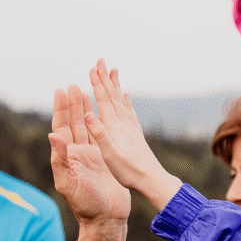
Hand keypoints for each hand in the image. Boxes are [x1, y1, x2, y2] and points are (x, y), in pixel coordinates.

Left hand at [50, 85, 129, 240]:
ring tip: (86, 92)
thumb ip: (60, 160)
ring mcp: (92, 157)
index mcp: (67, 158)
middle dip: (73, 104)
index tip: (60, 91)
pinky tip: (102, 114)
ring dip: (85, 111)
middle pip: (73, 124)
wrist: (106, 219)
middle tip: (74, 85)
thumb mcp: (69, 183)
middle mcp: (78, 154)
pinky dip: (100, 124)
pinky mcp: (106, 161)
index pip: (61, 128)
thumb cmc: (85, 205)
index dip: (60, 109)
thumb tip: (52, 135)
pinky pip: (101, 137)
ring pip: (87, 128)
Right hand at [84, 60, 182, 211]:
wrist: (152, 179)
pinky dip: (126, 101)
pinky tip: (127, 96)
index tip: (93, 67)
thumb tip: (88, 113)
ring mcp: (131, 128)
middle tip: (101, 60)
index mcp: (115, 127)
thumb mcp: (109, 155)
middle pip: (113, 95)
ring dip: (116, 85)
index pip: (104, 100)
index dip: (98, 83)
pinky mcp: (136, 134)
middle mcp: (124, 123)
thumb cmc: (129, 171)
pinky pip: (130, 112)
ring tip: (114, 71)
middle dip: (105, 78)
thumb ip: (99, 134)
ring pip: (121, 101)